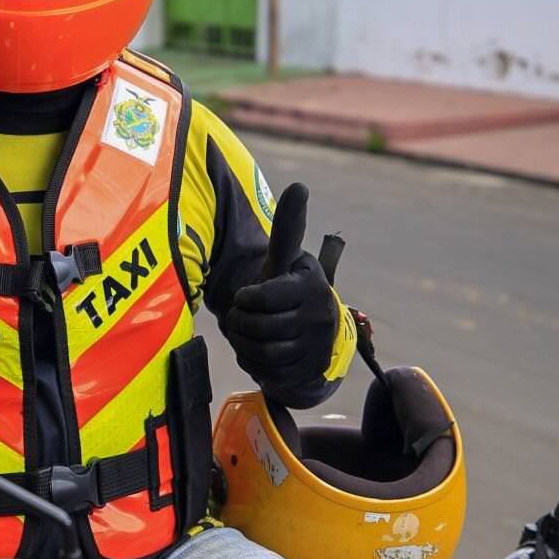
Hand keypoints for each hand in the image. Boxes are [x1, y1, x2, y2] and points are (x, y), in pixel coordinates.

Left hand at [223, 183, 338, 402]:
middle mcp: (319, 317)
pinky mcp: (308, 373)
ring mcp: (316, 348)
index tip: (244, 296)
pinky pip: (267, 373)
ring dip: (243, 343)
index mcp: (311, 286)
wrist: (311, 336)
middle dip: (239, 323)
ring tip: (244, 332)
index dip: (244, 299)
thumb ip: (288, 227)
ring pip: (262, 352)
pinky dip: (252, 363)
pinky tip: (254, 351)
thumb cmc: (288, 290)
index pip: (263, 298)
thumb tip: (300, 185)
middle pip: (258, 327)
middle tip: (239, 317)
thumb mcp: (286, 260)